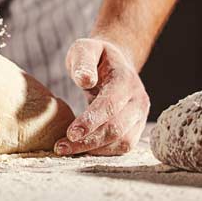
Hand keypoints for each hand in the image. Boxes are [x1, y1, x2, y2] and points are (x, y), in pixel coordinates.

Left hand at [54, 38, 149, 155]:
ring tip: (66, 149)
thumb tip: (85, 80)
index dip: (91, 121)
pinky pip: (122, 146)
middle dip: (88, 141)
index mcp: (125, 80)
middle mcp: (138, 100)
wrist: (116, 63)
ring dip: (94, 150)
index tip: (70, 133)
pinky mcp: (135, 128)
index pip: (110, 105)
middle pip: (116, 128)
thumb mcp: (85, 48)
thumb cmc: (96, 56)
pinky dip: (102, 152)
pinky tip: (81, 150)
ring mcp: (139, 116)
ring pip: (122, 142)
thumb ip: (83, 61)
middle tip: (61, 147)